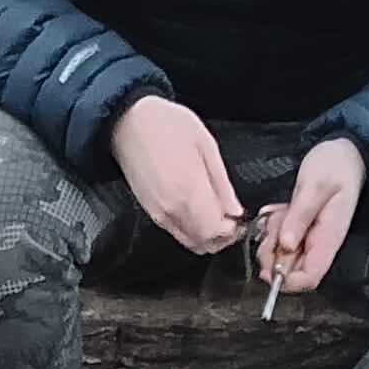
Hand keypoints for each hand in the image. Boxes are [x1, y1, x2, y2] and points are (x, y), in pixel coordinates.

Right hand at [110, 97, 245, 256]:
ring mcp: (160, 214)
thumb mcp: (206, 146)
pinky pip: (177, 233)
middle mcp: (173, 210)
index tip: (239, 218)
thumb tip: (235, 211)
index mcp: (190, 191)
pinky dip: (192, 231)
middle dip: (222, 237)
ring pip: (191, 243)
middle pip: (204, 244)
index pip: (216, 232)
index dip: (232, 231)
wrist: (129, 124)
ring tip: (216, 214)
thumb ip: (222, 184)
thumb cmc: (168, 126)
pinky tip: (198, 211)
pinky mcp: (151, 213)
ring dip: (207, 236)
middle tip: (231, 219)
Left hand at [257, 139, 364, 301]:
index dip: (286, 280)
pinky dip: (272, 228)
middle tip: (271, 226)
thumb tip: (286, 245)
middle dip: (272, 255)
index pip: (309, 278)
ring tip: (278, 213)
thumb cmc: (335, 166)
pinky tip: (278, 211)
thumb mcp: (315, 186)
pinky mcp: (300, 230)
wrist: (346, 154)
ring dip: (270, 238)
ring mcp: (308, 239)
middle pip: (290, 271)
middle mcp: (318, 245)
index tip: (268, 265)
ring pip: (281, 256)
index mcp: (327, 240)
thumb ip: (300, 216)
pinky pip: (279, 240)